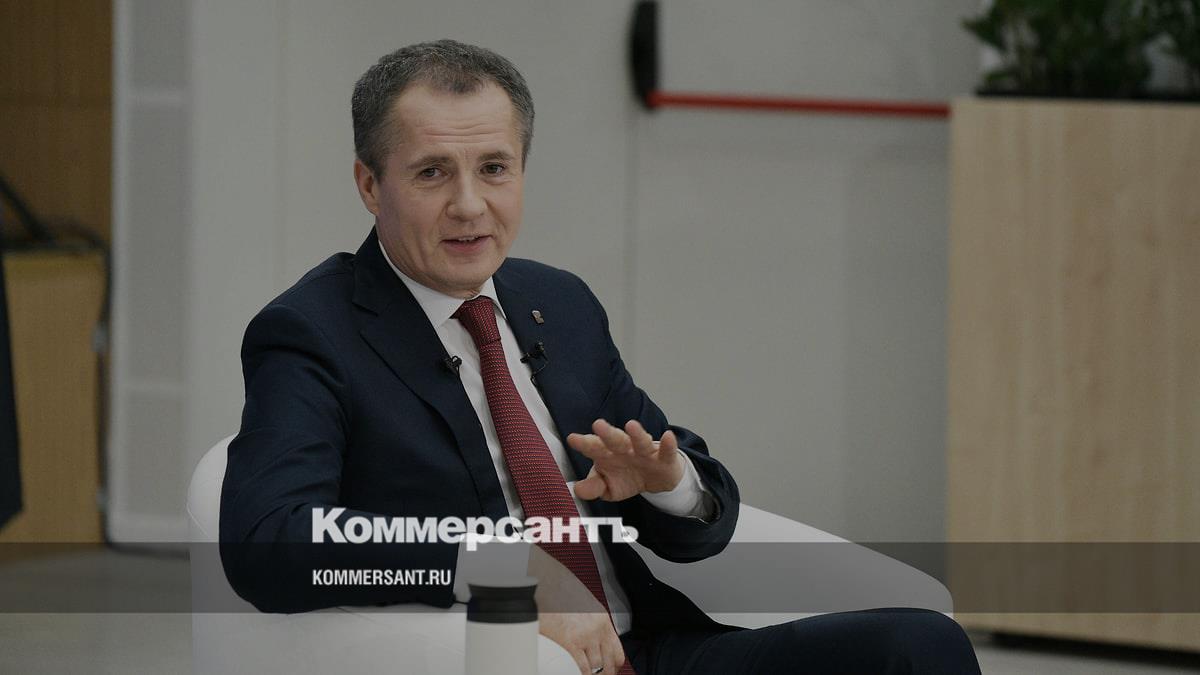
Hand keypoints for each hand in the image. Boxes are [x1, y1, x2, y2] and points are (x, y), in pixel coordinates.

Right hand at [529, 547, 625, 674]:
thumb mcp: (583, 607)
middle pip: (608, 664)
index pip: (617, 653)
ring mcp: (585, 637)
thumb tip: (589, 643)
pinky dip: (580, 674)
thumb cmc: (559, 592)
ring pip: (595, 669)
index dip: (613, 668)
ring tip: (583, 674)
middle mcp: (597, 629)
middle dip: (603, 674)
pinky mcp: (570, 642)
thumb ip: (590, 625)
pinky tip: (574, 674)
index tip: (608, 672)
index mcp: (603, 620)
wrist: (546, 581)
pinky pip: (581, 668)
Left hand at [567, 419, 685, 501]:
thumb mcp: (608, 487)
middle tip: (598, 425)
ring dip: (636, 434)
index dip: (584, 443)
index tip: (573, 439)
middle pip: (615, 440)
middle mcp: (625, 449)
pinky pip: (666, 451)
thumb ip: (593, 487)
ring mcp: (645, 452)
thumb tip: (578, 490)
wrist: (655, 480)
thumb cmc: (627, 477)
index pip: (594, 447)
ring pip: (640, 442)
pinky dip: (668, 444)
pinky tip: (668, 436)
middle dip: (607, 433)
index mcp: (608, 455)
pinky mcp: (664, 459)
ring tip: (631, 425)